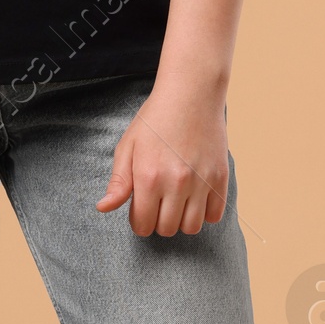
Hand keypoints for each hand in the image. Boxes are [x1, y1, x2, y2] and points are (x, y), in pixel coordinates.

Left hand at [97, 84, 229, 237]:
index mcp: (148, 177)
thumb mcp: (128, 146)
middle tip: (157, 202)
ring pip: (191, 227)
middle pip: (166, 229)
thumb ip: (118, 182)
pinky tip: (195, 197)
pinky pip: (214, 215)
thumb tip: (103, 208)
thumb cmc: (155, 119)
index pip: (143, 225)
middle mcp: (176, 182)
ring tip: (176, 202)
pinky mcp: (221, 177)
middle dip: (158, 221)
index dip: (139, 221)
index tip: (141, 209)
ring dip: (181, 220)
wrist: (191, 94)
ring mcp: (201, 181)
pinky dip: (204, 213)